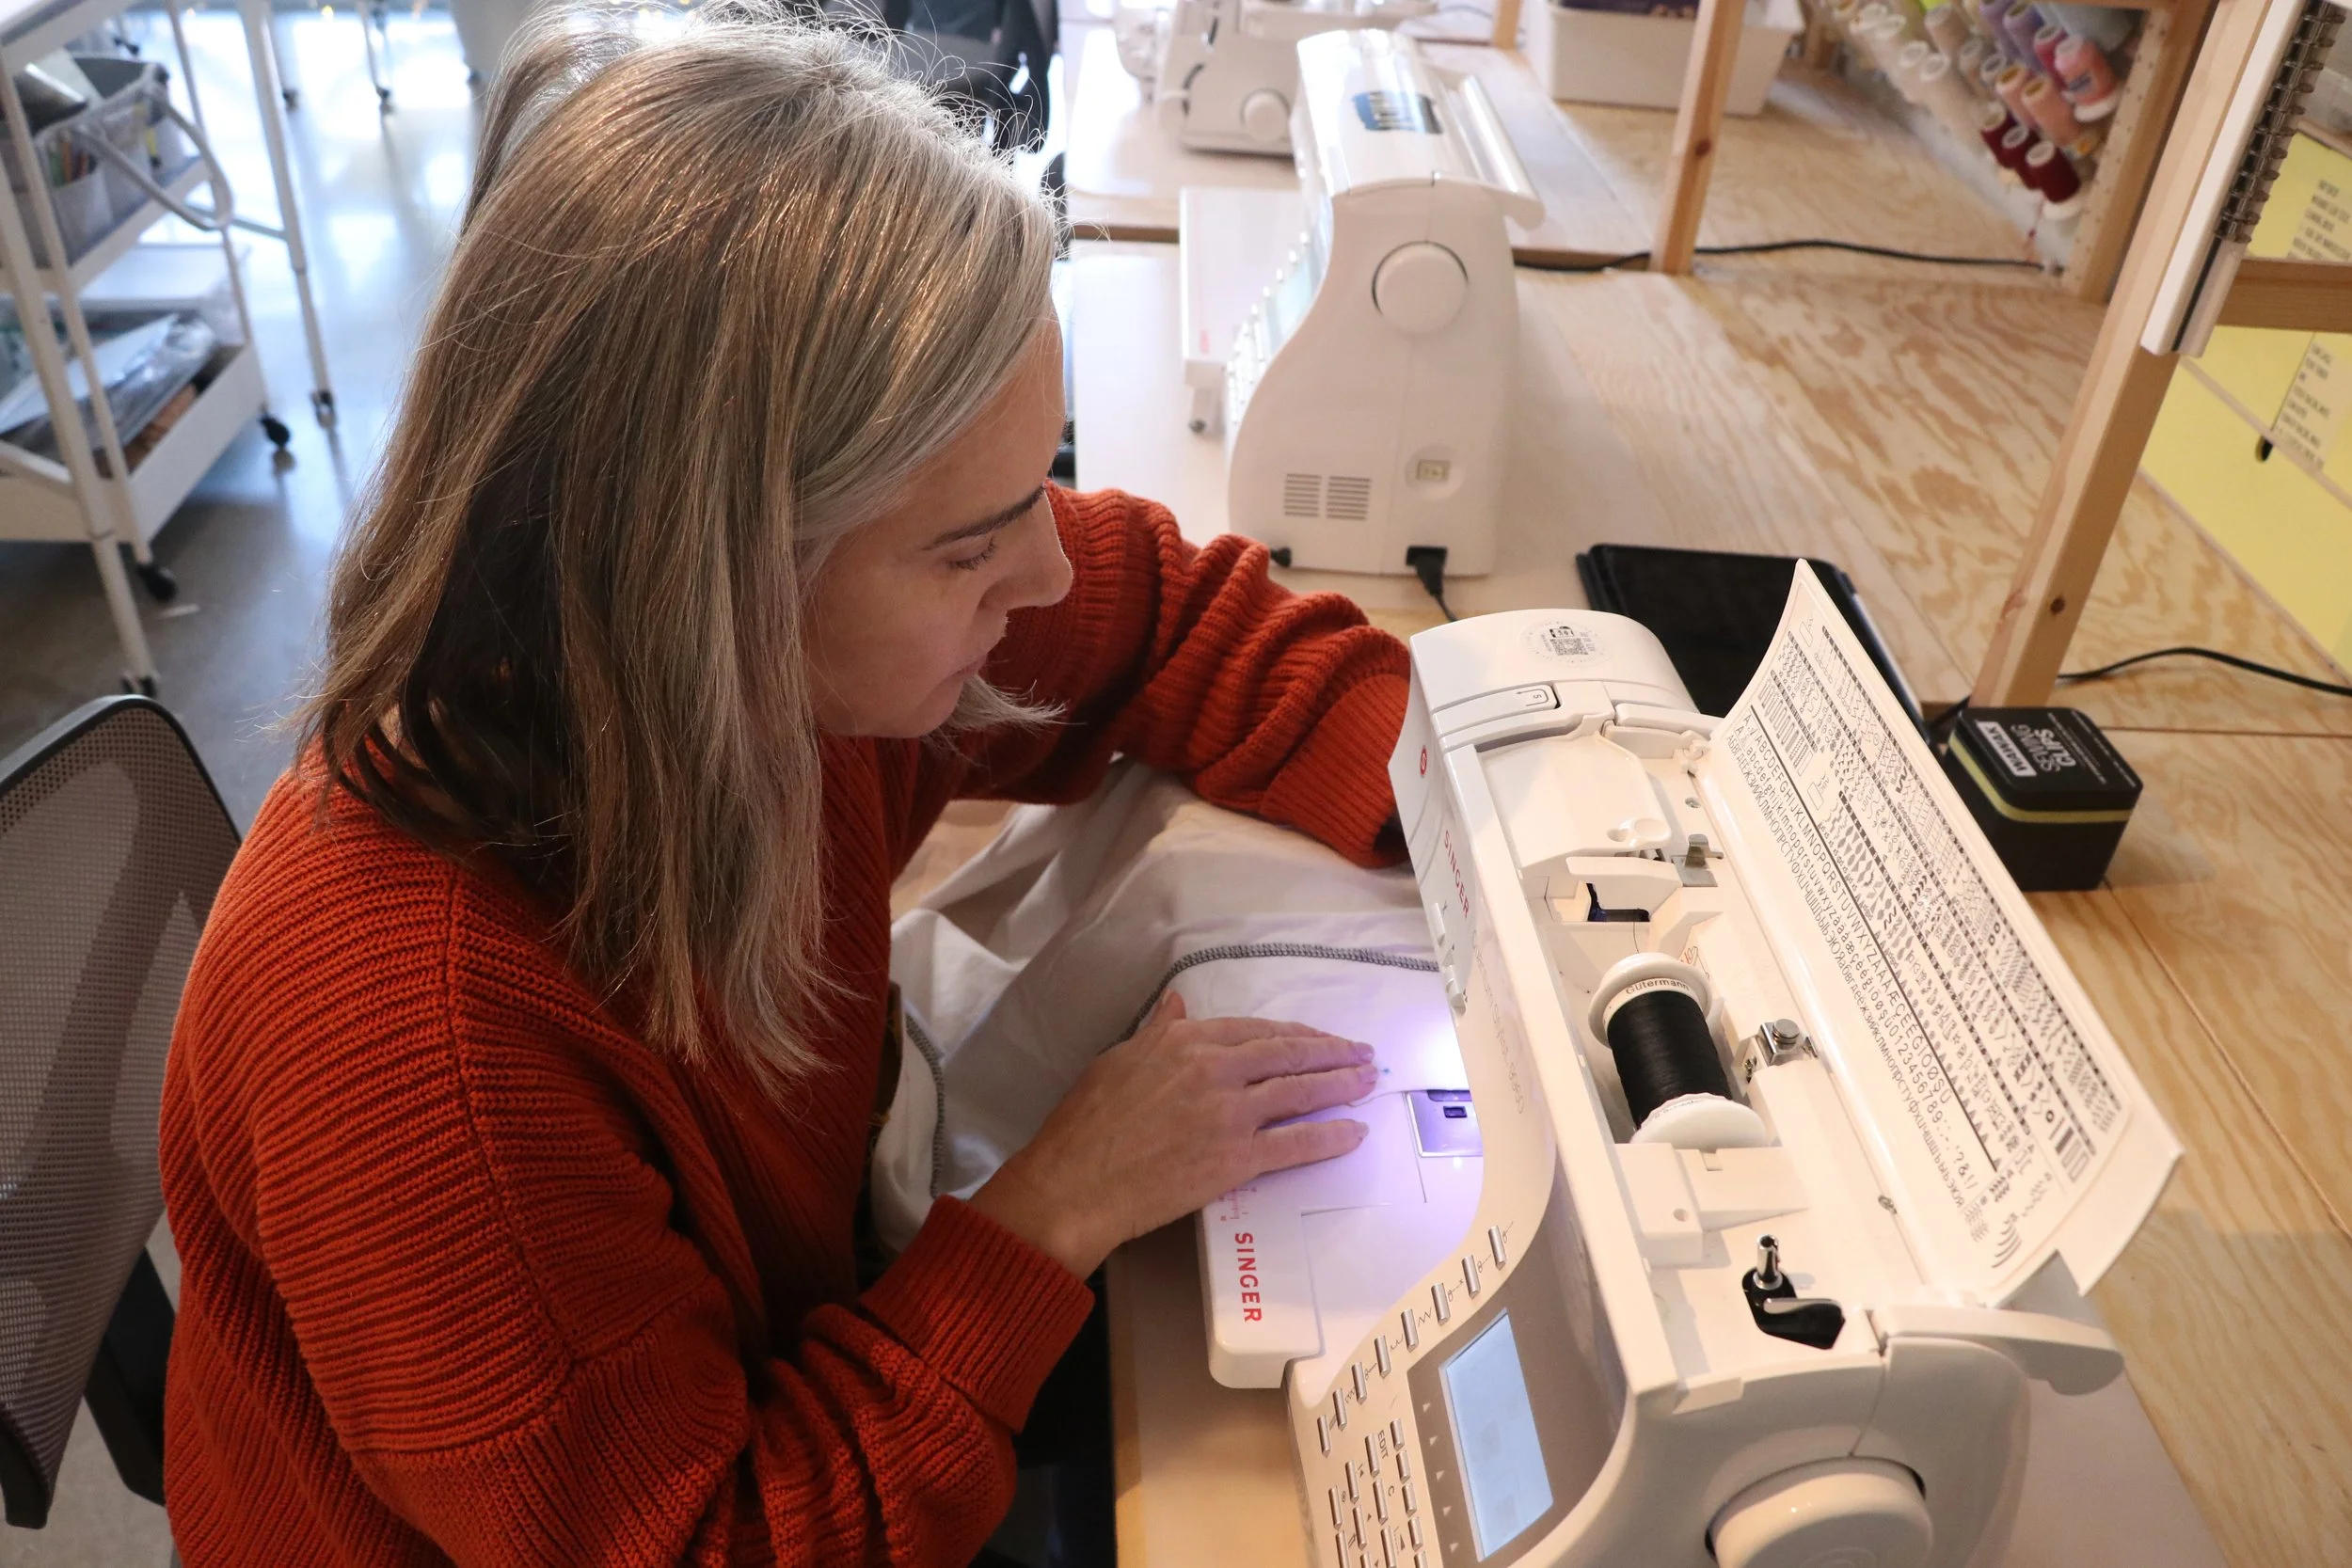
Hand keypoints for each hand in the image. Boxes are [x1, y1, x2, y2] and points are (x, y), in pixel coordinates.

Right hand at [969, 993, 1375, 1276]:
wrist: (1075, 1184)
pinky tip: (1352, 1132)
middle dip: (1331, 1052)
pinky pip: (1296, 1144)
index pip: (1254, 1030)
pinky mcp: (1237, 1158)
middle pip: (1287, 1054)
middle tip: (1361, 1053)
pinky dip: (1329, 1136)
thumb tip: (1176, 1006)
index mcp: (1183, 1041)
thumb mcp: (1117, 1061)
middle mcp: (1214, 1069)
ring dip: (1339, 1085)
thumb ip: (1156, 1033)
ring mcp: (1230, 1113)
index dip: (1294, 1034)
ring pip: (1299, 1092)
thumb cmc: (1084, 1125)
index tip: (1317, 1038)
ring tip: (1367, 1081)